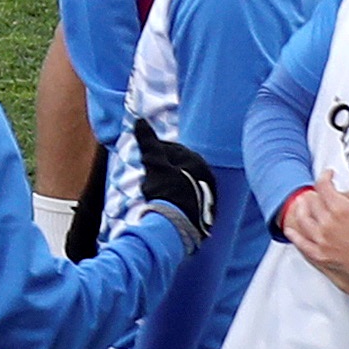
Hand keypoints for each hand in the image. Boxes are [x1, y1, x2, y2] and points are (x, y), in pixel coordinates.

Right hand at [128, 125, 219, 247]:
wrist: (176, 227)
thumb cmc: (166, 192)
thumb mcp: (155, 165)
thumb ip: (149, 143)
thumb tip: (140, 121)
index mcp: (198, 162)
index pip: (173, 149)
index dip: (155, 152)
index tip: (142, 158)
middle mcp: (207, 176)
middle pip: (179, 167)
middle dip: (164, 168)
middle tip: (146, 174)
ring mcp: (207, 195)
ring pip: (184, 183)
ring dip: (170, 184)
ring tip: (153, 191)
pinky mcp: (205, 212)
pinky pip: (188, 199)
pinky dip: (176, 198)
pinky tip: (165, 203)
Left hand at [282, 166, 348, 303]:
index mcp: (341, 209)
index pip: (323, 186)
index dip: (325, 176)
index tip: (329, 174)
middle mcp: (328, 224)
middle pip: (311, 202)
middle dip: (314, 192)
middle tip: (318, 188)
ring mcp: (323, 242)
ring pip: (303, 221)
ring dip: (302, 209)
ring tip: (304, 203)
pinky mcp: (323, 257)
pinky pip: (302, 243)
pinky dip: (295, 234)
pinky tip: (292, 229)